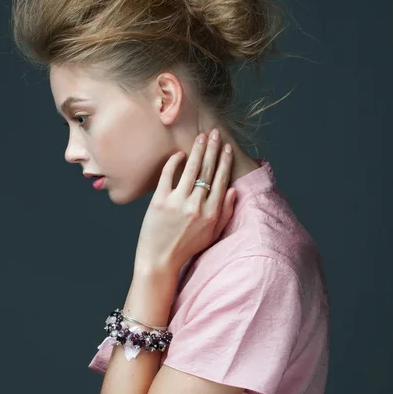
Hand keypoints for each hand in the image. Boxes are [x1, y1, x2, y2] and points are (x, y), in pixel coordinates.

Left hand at [134, 128, 236, 273]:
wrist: (159, 260)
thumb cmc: (187, 248)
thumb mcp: (212, 234)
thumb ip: (225, 212)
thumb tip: (233, 189)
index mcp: (212, 213)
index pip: (221, 180)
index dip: (224, 161)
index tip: (226, 147)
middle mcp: (197, 206)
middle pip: (207, 170)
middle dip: (213, 149)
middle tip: (214, 133)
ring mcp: (178, 202)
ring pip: (191, 169)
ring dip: (197, 150)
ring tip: (200, 137)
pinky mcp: (159, 201)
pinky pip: (168, 175)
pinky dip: (174, 162)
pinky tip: (179, 154)